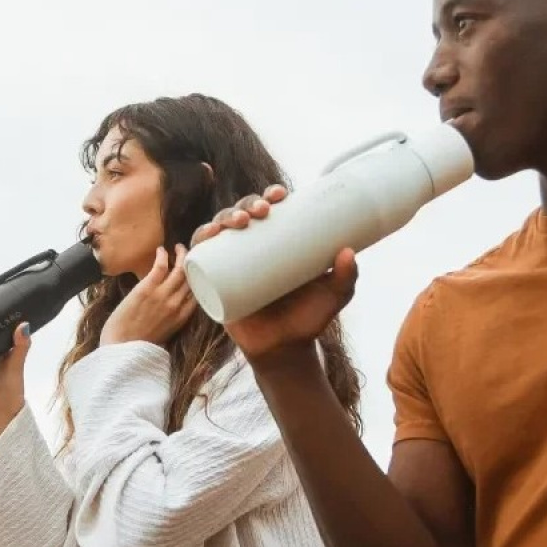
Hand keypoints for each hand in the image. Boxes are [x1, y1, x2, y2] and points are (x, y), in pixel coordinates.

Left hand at [99, 244, 196, 346]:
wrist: (121, 348)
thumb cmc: (138, 345)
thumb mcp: (165, 334)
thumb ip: (173, 319)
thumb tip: (172, 308)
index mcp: (182, 317)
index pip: (198, 293)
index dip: (199, 280)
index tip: (196, 272)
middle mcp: (176, 305)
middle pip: (192, 279)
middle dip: (193, 264)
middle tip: (190, 255)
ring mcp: (162, 296)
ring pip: (180, 270)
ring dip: (181, 255)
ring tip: (179, 248)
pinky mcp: (146, 289)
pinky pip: (160, 267)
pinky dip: (163, 256)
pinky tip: (161, 250)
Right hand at [190, 187, 358, 368]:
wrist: (284, 350)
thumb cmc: (309, 318)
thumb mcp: (333, 295)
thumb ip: (345, 278)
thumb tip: (348, 252)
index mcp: (279, 244)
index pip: (271, 211)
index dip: (270, 196)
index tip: (280, 195)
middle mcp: (252, 249)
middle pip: (244, 214)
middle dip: (247, 203)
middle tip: (261, 211)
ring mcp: (231, 264)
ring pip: (221, 229)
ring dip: (224, 216)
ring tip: (238, 222)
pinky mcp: (214, 282)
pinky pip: (201, 257)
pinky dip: (198, 241)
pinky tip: (207, 235)